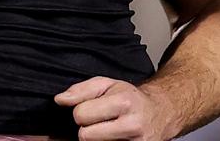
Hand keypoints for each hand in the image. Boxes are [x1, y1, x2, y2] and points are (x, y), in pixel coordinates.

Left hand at [55, 77, 175, 140]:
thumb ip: (81, 90)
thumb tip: (59, 100)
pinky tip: (113, 138)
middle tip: (98, 122)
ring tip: (107, 131)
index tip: (91, 110)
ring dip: (96, 140)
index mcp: (124, 102)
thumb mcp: (108, 85)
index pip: (81, 115)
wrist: (160, 113)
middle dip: (87, 129)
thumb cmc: (130, 98)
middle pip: (85, 136)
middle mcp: (132, 125)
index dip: (81, 112)